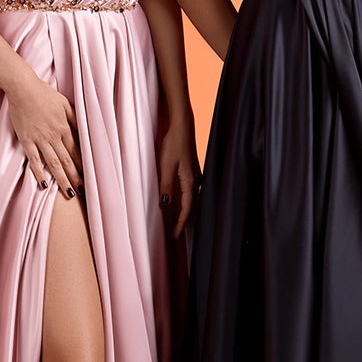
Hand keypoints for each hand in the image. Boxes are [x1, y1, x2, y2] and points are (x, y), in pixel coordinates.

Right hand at [6, 72, 81, 196]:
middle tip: (82, 191)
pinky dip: (39, 172)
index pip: (77, 150)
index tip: (89, 177)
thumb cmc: (44, 93)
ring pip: (53, 163)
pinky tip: (44, 184)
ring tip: (68, 193)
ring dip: (62, 179)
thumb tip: (84, 129)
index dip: (83, 165)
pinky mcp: (26, 140)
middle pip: (67, 161)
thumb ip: (74, 117)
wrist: (22, 87)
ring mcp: (39, 139)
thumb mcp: (64, 103)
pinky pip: (33, 159)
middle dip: (75, 177)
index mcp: (64, 127)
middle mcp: (54, 136)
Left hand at [158, 121, 197, 236]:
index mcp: (190, 182)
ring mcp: (195, 175)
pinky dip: (184, 200)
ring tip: (176, 221)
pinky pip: (189, 190)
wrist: (182, 126)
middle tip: (175, 233)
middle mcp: (196, 180)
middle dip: (183, 220)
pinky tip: (178, 201)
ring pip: (191, 199)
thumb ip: (166, 186)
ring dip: (184, 211)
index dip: (180, 223)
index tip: (175, 235)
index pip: (187, 209)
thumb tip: (165, 204)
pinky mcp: (192, 170)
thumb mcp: (166, 166)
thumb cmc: (174, 144)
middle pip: (191, 206)